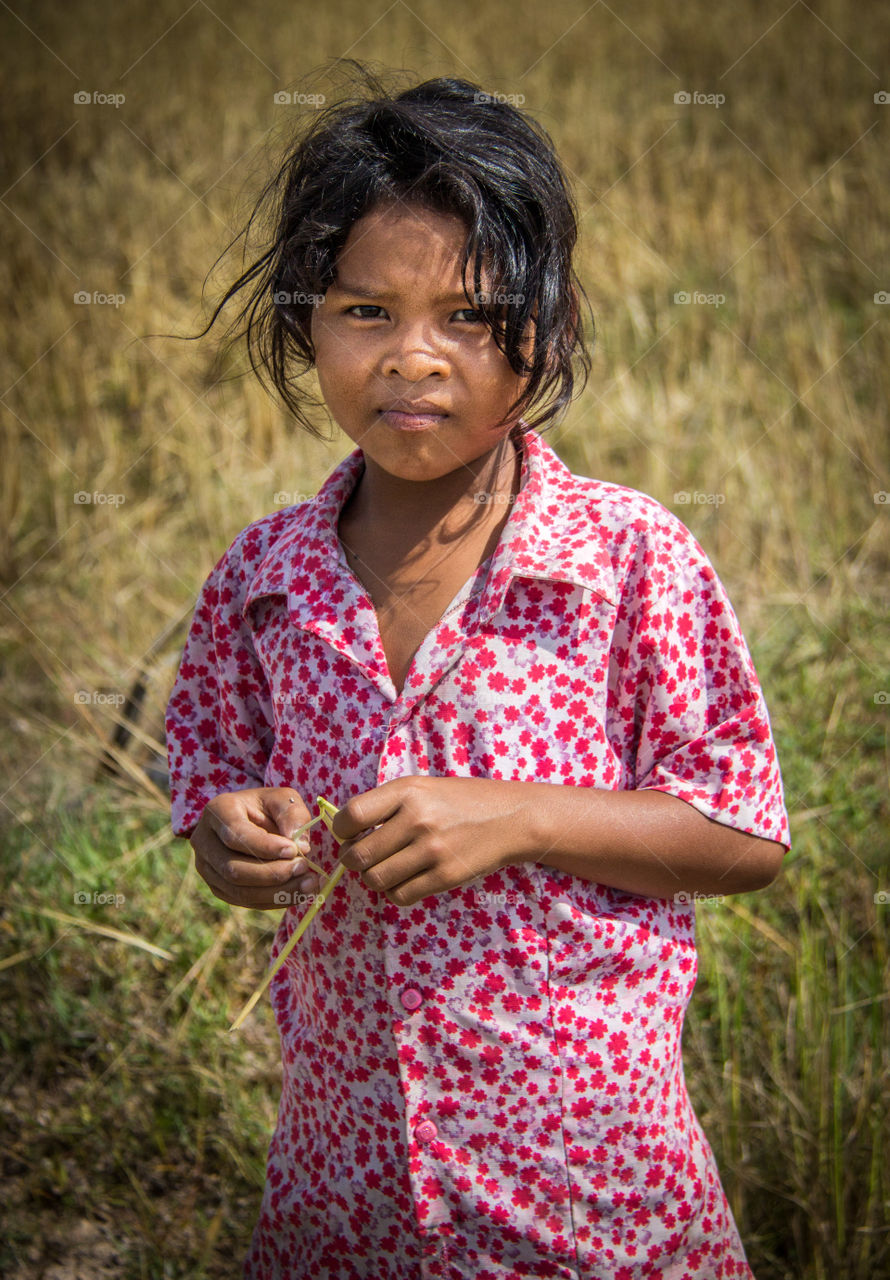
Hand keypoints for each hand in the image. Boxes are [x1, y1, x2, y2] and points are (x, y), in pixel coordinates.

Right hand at [190, 787, 321, 909]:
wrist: (252, 821)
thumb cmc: (268, 807)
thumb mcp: (283, 799)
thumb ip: (293, 814)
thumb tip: (301, 846)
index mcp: (217, 811)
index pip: (235, 834)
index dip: (265, 847)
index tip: (294, 850)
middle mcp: (204, 841)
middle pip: (233, 869)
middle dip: (273, 873)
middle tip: (304, 868)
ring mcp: (207, 868)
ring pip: (238, 891)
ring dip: (277, 892)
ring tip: (308, 883)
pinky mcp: (217, 887)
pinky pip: (244, 901)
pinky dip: (274, 900)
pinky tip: (298, 892)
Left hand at [333, 776, 528, 906]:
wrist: (510, 818)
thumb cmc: (460, 801)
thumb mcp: (423, 788)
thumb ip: (387, 806)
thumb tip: (346, 834)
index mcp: (407, 791)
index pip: (352, 816)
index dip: (341, 831)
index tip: (348, 835)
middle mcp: (417, 819)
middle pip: (358, 855)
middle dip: (352, 861)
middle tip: (361, 858)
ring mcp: (432, 850)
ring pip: (376, 880)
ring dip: (373, 878)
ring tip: (384, 869)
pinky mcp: (445, 876)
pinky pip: (401, 895)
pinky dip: (396, 891)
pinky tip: (406, 879)